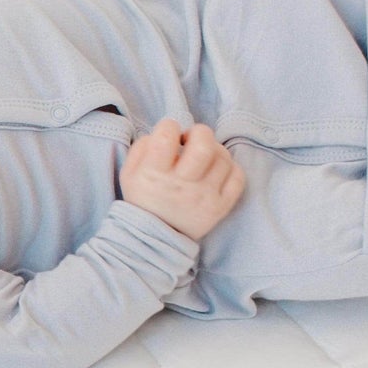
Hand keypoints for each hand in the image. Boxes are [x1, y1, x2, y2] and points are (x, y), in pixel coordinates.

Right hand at [118, 119, 246, 241]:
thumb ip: (143, 146)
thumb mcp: (129, 172)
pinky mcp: (220, 208)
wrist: (153, 240)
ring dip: (214, 150)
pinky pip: (238, 177)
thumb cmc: (143, 199)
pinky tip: (217, 171)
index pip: (166, 135)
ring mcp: (204, 197)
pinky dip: (230, 168)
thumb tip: (167, 131)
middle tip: (192, 141)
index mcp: (155, 173)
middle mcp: (182, 185)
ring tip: (204, 158)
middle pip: (204, 145)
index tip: (169, 135)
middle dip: (200, 133)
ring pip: (223, 158)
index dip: (169, 127)